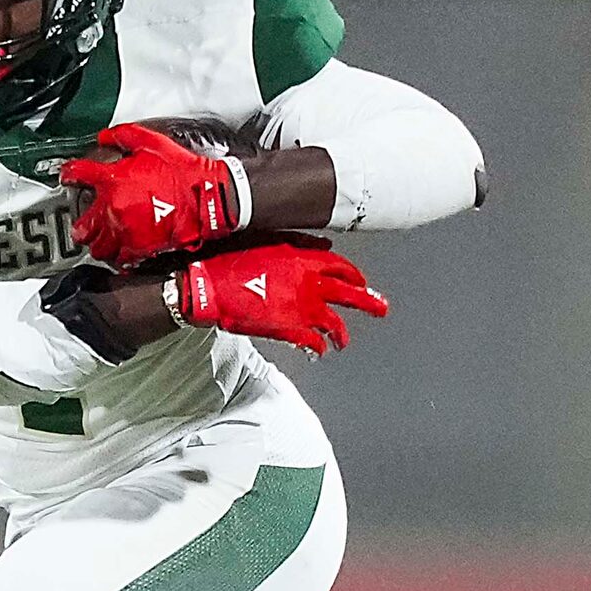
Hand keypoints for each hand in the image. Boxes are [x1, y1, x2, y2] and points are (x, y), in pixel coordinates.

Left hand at [63, 123, 244, 265]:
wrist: (207, 198)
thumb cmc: (183, 172)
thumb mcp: (152, 142)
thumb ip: (123, 136)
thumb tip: (105, 137)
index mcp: (113, 181)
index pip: (77, 175)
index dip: (68, 175)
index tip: (67, 177)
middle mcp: (114, 209)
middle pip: (82, 226)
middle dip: (80, 225)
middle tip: (82, 223)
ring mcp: (125, 231)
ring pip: (97, 247)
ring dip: (96, 243)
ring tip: (99, 240)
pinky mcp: (140, 248)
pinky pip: (119, 259)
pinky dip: (117, 257)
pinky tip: (119, 251)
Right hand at [173, 235, 385, 355]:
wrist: (208, 286)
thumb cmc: (231, 258)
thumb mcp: (267, 239)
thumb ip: (301, 243)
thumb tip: (325, 246)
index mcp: (305, 258)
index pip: (341, 267)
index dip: (354, 275)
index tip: (361, 281)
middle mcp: (310, 283)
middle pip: (350, 294)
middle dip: (369, 302)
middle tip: (382, 309)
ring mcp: (301, 308)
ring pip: (335, 323)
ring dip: (342, 334)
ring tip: (344, 342)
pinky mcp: (289, 330)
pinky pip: (313, 343)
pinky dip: (319, 348)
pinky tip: (319, 352)